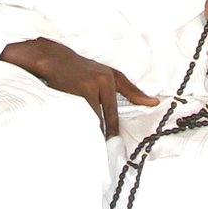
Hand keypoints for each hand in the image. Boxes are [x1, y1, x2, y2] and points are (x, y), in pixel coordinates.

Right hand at [2, 37, 152, 135]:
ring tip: (87, 143)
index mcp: (111, 78)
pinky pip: (78, 115)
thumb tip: (153, 102)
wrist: (54, 59)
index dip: (112, 132)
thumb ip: (131, 90)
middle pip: (104, 118)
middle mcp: (101, 82)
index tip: (112, 145)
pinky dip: (77, 123)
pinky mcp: (72, 92)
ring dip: (89, 130)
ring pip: (91, 118)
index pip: (114, 113)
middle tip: (101, 149)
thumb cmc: (84, 70)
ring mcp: (86, 87)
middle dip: (102, 134)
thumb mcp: (109, 75)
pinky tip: (74, 129)